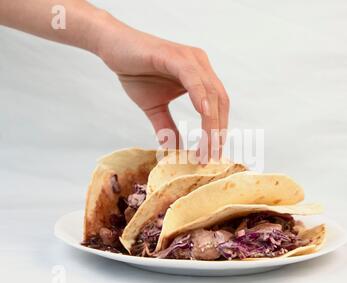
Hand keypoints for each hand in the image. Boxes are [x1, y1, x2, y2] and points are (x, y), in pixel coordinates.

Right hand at [95, 14, 229, 159]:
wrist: (113, 47)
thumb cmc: (135, 72)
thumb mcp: (154, 107)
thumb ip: (166, 126)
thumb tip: (173, 150)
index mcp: (201, 76)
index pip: (219, 107)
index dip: (218, 131)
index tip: (213, 155)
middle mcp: (201, 65)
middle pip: (220, 102)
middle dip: (218, 132)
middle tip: (211, 158)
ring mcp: (190, 58)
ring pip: (210, 93)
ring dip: (211, 122)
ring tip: (206, 147)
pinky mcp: (175, 55)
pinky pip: (193, 78)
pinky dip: (200, 97)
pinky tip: (203, 114)